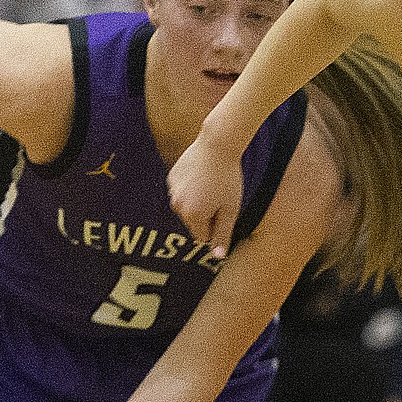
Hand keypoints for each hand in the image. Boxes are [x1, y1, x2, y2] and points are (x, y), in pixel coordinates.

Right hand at [167, 132, 243, 257]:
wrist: (217, 144)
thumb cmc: (228, 178)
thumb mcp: (231, 209)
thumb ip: (223, 234)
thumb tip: (218, 257)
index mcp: (193, 216)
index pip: (202, 236)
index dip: (215, 226)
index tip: (223, 209)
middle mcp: (177, 206)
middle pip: (193, 222)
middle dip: (205, 215)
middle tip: (218, 195)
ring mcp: (172, 191)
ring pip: (187, 207)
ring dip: (197, 201)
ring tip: (210, 183)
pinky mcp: (171, 177)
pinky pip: (182, 192)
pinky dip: (191, 187)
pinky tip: (201, 174)